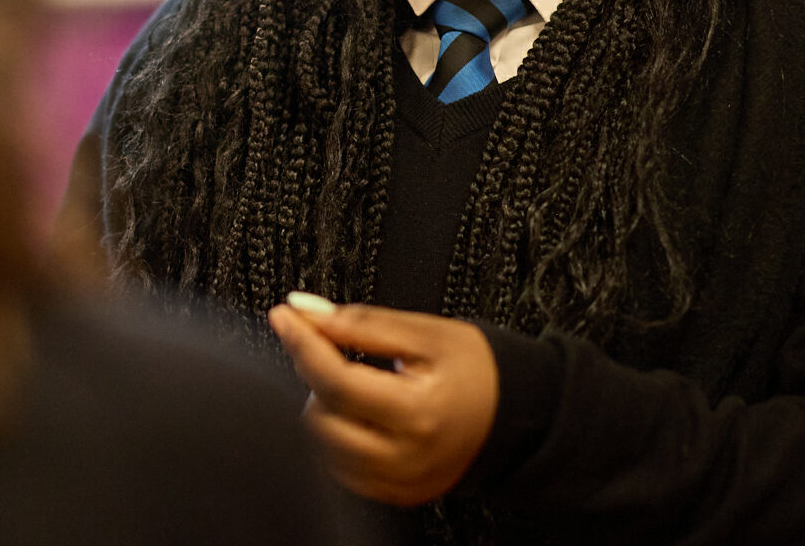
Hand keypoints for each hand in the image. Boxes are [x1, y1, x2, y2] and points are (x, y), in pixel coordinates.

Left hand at [268, 294, 500, 506]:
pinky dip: (337, 438)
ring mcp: (401, 481)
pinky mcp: (397, 493)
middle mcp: (407, 457)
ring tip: (357, 385)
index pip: (336, 381)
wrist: (520, 414)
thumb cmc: (480, 370)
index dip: (302, 343)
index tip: (285, 316)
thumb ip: (361, 323)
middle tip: (338, 354)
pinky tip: (359, 415)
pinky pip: (341, 470)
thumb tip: (305, 311)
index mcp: (418, 413)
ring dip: (323, 410)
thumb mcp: (426, 333)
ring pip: (324, 449)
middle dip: (316, 379)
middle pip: (322, 419)